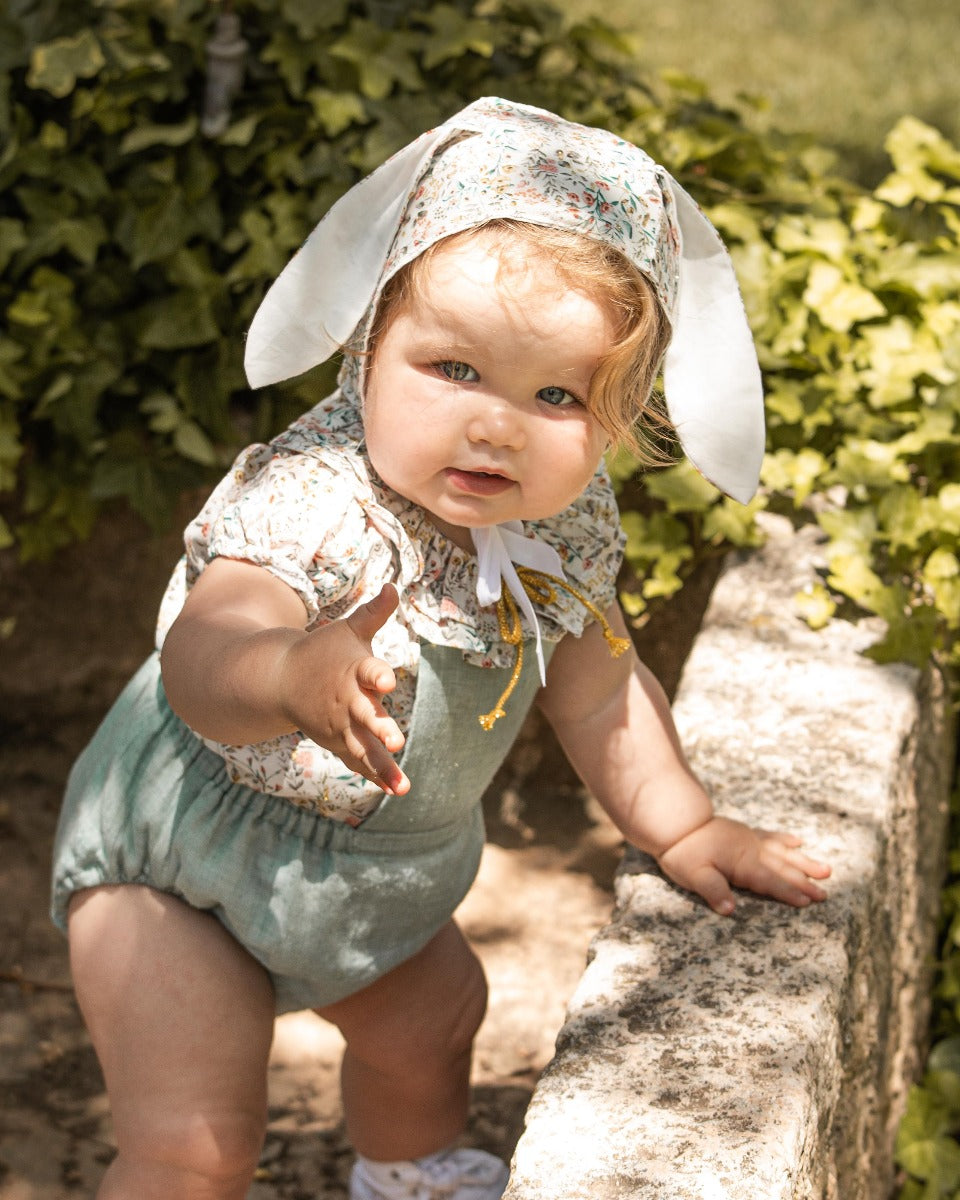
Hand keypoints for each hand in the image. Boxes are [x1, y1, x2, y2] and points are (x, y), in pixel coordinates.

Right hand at [277, 584, 409, 794]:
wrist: (280, 679)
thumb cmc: (323, 652)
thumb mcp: (349, 630)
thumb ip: (374, 613)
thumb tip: (395, 586)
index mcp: (354, 670)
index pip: (369, 670)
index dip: (379, 674)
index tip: (389, 679)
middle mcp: (348, 700)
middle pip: (366, 716)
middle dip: (380, 729)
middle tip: (396, 742)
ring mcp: (341, 725)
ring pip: (364, 747)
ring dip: (382, 765)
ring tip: (403, 786)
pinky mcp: (339, 742)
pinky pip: (360, 762)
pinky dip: (377, 776)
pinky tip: (398, 789)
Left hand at [657, 816, 830, 915]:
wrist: (675, 821)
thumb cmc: (682, 853)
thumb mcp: (693, 875)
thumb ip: (713, 891)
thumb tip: (730, 910)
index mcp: (741, 863)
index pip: (769, 881)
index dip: (788, 892)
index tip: (808, 901)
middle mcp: (751, 850)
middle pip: (782, 869)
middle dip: (805, 882)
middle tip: (825, 893)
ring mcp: (749, 839)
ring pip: (782, 852)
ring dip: (803, 862)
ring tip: (826, 870)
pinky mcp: (744, 833)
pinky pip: (770, 836)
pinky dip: (784, 840)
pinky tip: (798, 842)